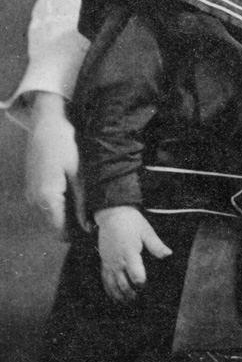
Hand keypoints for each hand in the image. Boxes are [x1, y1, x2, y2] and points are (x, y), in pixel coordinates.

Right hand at [25, 92, 78, 233]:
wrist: (45, 126)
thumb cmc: (65, 146)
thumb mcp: (78, 175)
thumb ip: (81, 203)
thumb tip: (87, 226)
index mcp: (47, 197)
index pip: (59, 230)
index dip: (75, 235)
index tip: (91, 232)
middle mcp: (34, 199)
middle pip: (53, 224)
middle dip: (71, 225)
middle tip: (92, 218)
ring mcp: (30, 193)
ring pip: (49, 215)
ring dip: (64, 215)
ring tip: (84, 206)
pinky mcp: (30, 187)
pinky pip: (44, 204)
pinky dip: (57, 205)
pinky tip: (72, 195)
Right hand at [95, 206, 171, 303]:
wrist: (112, 214)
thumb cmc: (132, 222)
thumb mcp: (147, 231)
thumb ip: (156, 245)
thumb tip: (168, 254)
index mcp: (130, 253)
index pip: (135, 276)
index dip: (141, 285)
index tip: (147, 289)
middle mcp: (118, 261)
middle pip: (123, 284)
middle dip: (131, 296)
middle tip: (140, 303)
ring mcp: (109, 263)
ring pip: (113, 285)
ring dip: (120, 296)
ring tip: (128, 305)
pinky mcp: (104, 262)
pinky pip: (105, 280)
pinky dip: (110, 290)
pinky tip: (115, 298)